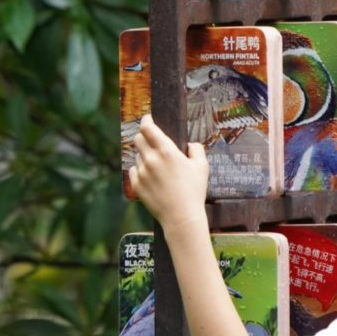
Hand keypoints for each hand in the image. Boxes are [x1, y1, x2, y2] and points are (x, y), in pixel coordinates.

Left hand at [129, 114, 209, 231]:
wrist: (181, 216)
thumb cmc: (194, 190)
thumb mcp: (202, 166)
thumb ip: (196, 149)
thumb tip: (189, 145)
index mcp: (167, 151)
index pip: (148, 128)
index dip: (146, 121)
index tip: (148, 119)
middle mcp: (151, 159)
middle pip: (138, 139)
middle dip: (143, 136)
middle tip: (151, 140)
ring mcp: (141, 172)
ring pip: (137, 156)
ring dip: (145, 155)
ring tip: (158, 165)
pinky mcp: (136, 185)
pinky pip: (134, 170)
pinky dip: (140, 169)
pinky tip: (151, 176)